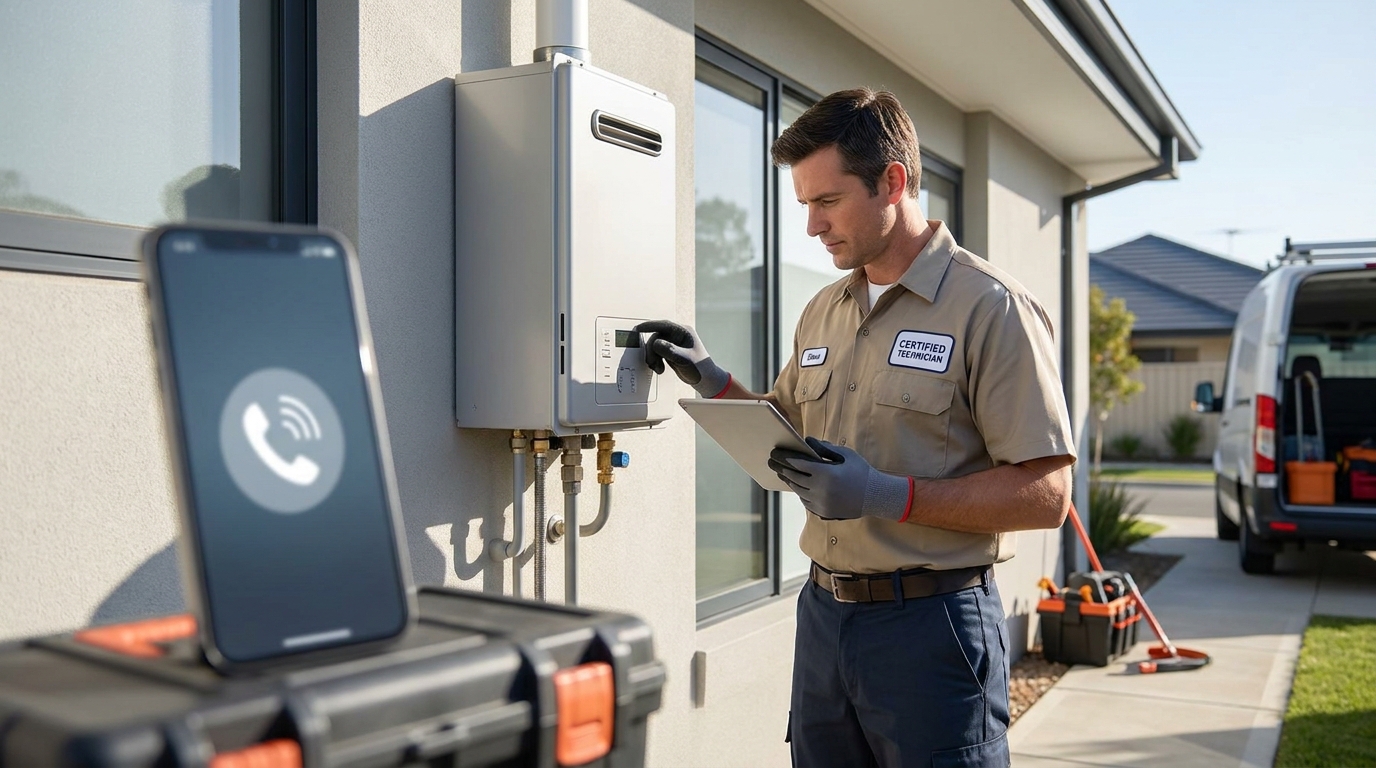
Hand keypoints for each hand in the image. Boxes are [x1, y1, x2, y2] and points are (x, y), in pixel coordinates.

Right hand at [634, 320, 731, 397]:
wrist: (705, 380)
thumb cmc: (700, 368)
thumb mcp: (684, 359)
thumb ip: (670, 350)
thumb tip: (655, 343)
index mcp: (684, 332)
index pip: (664, 325)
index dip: (650, 326)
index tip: (638, 329)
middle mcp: (677, 336)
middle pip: (656, 337)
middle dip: (652, 350)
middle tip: (652, 363)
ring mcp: (673, 344)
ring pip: (655, 346)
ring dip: (653, 357)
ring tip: (658, 369)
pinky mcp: (670, 353)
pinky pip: (657, 353)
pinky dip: (655, 361)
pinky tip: (659, 369)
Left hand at [768, 437, 913, 521]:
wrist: (876, 496)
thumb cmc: (861, 471)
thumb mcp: (845, 455)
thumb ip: (824, 448)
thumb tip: (806, 440)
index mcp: (826, 474)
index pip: (798, 464)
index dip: (784, 457)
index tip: (775, 453)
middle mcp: (821, 490)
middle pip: (794, 478)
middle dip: (781, 468)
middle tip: (771, 462)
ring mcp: (821, 504)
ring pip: (798, 491)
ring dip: (789, 481)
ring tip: (782, 473)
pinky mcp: (823, 513)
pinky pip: (806, 502)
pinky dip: (800, 493)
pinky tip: (797, 486)